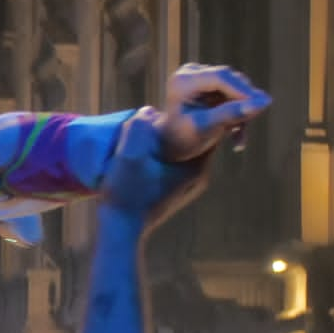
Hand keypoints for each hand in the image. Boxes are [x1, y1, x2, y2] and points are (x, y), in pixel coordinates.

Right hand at [101, 111, 209, 227]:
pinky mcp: (177, 192)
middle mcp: (200, 176)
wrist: (121, 231)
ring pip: (189, 151)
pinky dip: (169, 153)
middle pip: (201, 139)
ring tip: (157, 129)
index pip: (212, 128)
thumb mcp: (128, 155)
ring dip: (176, 139)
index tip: (183, 101)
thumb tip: (148, 111)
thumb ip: (138, 128)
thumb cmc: (126, 194)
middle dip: (187, 124)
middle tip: (167, 111)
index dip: (199, 112)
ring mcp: (189, 186)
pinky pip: (179, 163)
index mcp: (197, 166)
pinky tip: (150, 152)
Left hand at [152, 64, 270, 160]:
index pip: (220, 77)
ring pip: (239, 89)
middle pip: (233, 81)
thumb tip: (264, 101)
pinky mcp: (215, 85)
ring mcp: (204, 77)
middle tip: (247, 125)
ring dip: (243, 113)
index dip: (243, 90)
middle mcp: (193, 73)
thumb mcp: (206, 128)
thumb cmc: (184, 138)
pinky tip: (237, 139)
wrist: (173, 146)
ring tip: (236, 137)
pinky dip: (240, 115)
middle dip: (243, 103)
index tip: (261, 106)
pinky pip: (239, 96)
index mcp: (184, 80)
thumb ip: (231, 114)